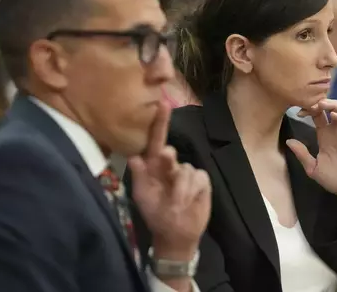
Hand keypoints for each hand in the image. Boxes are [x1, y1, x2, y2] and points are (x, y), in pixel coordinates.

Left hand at [129, 101, 210, 259]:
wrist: (177, 233)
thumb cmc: (155, 214)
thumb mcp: (142, 196)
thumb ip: (139, 176)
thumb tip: (135, 157)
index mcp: (153, 166)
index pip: (155, 141)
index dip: (159, 123)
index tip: (163, 104)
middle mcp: (171, 165)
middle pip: (171, 152)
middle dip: (169, 161)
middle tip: (167, 166)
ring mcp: (187, 172)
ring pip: (184, 170)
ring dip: (179, 190)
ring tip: (176, 204)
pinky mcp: (201, 180)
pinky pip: (197, 178)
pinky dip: (191, 192)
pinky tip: (189, 201)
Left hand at [286, 99, 336, 200]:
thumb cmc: (333, 180)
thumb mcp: (313, 168)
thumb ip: (302, 154)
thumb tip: (289, 141)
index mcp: (324, 135)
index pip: (317, 115)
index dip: (308, 110)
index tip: (298, 112)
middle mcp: (336, 131)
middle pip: (330, 107)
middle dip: (320, 102)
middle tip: (311, 105)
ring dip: (333, 104)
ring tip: (323, 106)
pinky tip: (335, 117)